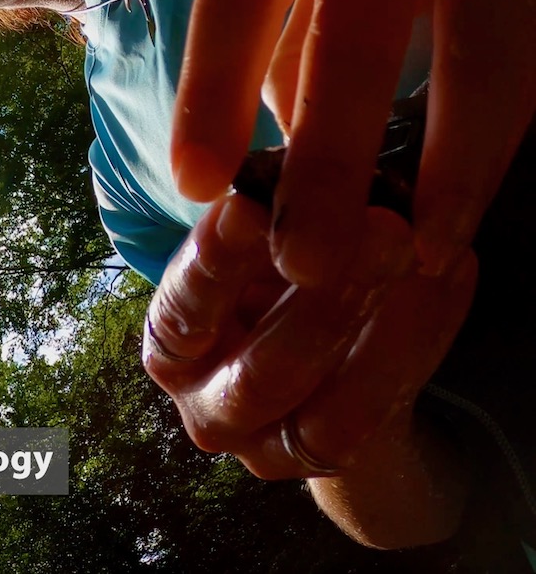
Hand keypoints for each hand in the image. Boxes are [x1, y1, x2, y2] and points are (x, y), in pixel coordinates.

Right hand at [143, 194, 475, 480]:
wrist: (325, 364)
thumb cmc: (277, 277)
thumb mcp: (259, 243)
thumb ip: (268, 214)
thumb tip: (297, 159)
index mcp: (173, 346)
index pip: (186, 313)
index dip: (216, 263)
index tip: (247, 208)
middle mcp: (207, 405)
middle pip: (265, 371)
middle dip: (328, 298)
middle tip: (382, 225)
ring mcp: (267, 445)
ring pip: (324, 413)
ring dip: (382, 328)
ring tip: (422, 252)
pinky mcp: (329, 463)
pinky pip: (380, 419)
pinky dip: (422, 344)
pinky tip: (451, 275)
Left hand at [171, 0, 535, 286]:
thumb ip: (272, 48)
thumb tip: (259, 177)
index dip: (212, 88)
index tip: (195, 184)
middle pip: (358, 31)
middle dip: (329, 156)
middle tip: (302, 258)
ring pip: (476, 54)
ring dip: (441, 169)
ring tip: (405, 255)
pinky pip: (525, 67)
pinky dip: (486, 151)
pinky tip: (452, 220)